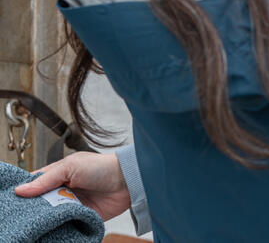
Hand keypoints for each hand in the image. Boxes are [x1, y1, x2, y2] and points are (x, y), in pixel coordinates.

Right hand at [13, 151, 130, 219]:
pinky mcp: (78, 218)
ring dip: (44, 219)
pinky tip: (50, 229)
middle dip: (32, 209)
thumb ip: (47, 179)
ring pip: (48, 216)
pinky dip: (56, 228)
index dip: (24, 192)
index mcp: (58, 175)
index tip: (13, 201)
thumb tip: (21, 190)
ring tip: (36, 223)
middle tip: (24, 215)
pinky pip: (62, 226)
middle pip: (38, 203)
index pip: (34, 185)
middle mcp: (61, 190)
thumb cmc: (103, 167)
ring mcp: (69, 205)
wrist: (128, 181)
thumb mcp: (71, 166)